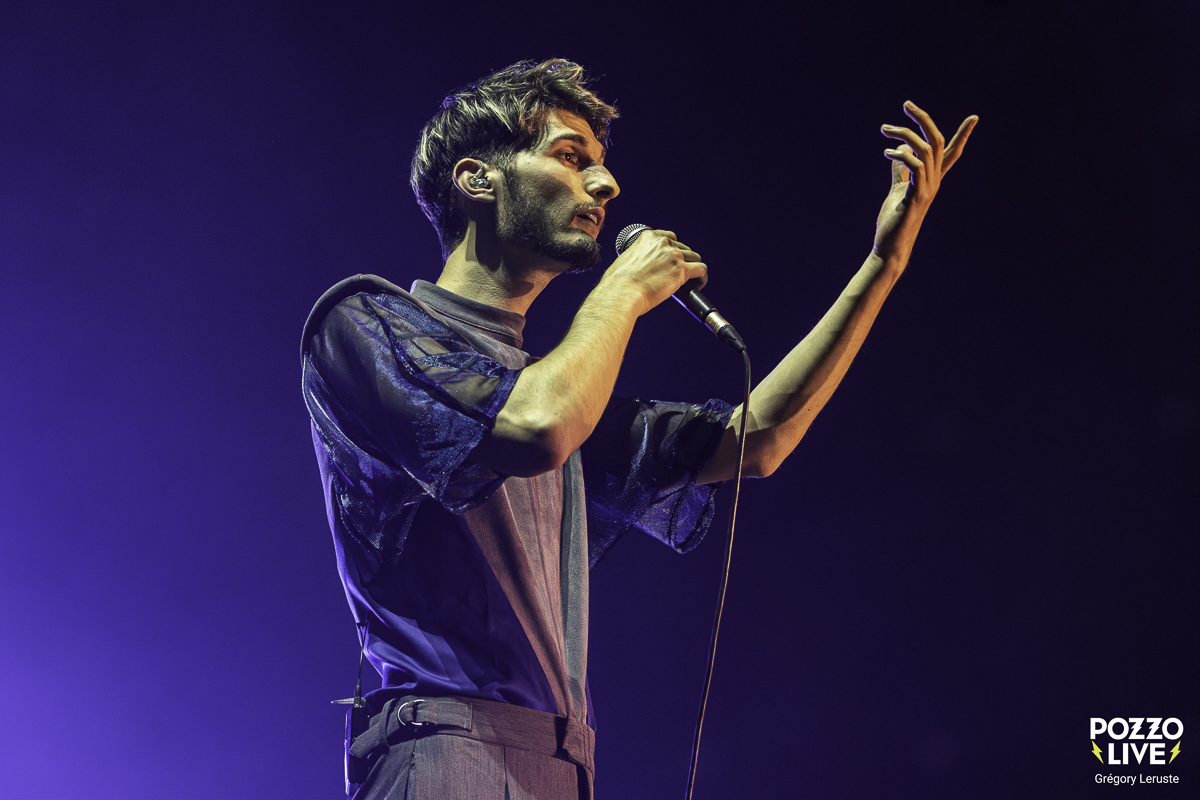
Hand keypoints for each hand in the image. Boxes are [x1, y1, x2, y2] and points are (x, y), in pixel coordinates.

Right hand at [600, 229, 707, 315]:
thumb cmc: (618, 283)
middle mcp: (662, 243)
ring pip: (695, 258)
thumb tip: (644, 268)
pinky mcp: (682, 270)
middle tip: (678, 275)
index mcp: (648, 238)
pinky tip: (698, 285)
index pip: (670, 237)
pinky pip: (701, 269)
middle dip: (683, 261)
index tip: (673, 259)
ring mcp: (673, 255)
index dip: (674, 249)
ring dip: (693, 269)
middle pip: (684, 249)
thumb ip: (639, 258)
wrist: (621, 293)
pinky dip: (702, 277)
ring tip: (690, 282)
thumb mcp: (626, 259)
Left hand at [873, 101, 977, 266]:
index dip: (963, 135)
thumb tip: (898, 150)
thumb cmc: (894, 220)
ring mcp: (928, 188)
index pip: (951, 153)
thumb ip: (900, 170)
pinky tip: (887, 153)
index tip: (975, 117)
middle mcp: (934, 181)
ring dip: (905, 133)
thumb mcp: (898, 189)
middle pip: (938, 141)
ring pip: (926, 149)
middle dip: (924, 119)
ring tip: (885, 129)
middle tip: (906, 104)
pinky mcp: (917, 196)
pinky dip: (902, 154)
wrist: (890, 247)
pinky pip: (916, 166)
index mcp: (932, 178)